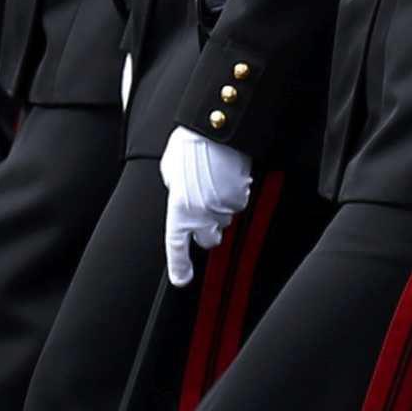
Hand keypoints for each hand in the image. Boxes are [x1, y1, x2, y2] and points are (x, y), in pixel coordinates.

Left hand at [159, 127, 252, 287]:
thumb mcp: (171, 171)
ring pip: (225, 219)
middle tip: (204, 206)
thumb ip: (176, 192)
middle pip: (209, 238)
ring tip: (214, 181)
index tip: (181, 279)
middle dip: (208, 228)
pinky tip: (227, 176)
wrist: (215, 131)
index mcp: (178, 208)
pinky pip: (237, 203)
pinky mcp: (240, 196)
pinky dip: (233, 194)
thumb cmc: (190, 146)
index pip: (177, 246)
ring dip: (220, 208)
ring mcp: (223, 206)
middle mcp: (201, 213)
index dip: (179, 266)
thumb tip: (181, 196)